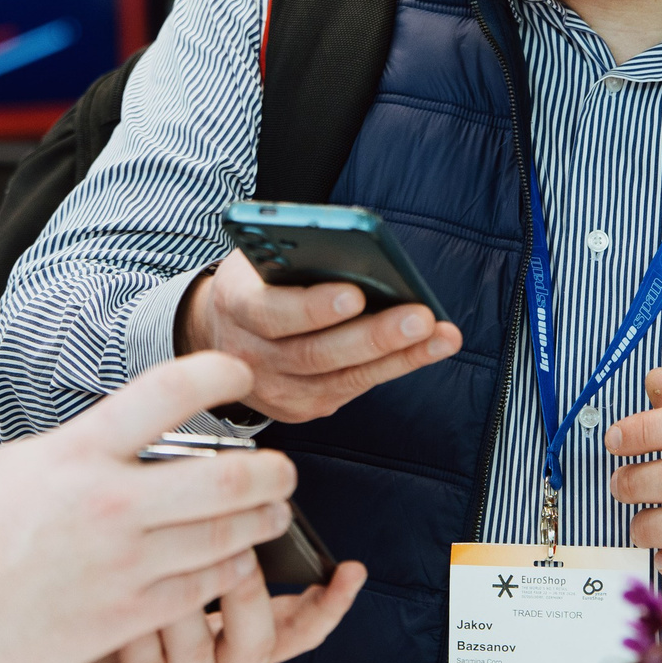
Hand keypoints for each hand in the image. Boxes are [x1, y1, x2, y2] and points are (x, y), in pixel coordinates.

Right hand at [0, 353, 298, 662]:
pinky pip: (203, 588)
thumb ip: (84, 450)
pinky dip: (229, 571)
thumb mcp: (21, 463)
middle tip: (285, 471)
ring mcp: (126, 562)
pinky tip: (234, 564)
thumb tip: (130, 440)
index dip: (218, 373)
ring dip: (262, 523)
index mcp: (80, 450)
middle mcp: (112, 501)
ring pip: (228, 537)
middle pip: (228, 475)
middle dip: (272, 472)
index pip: (170, 390)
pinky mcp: (128, 614)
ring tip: (271, 516)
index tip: (238, 375)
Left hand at [32, 557, 367, 662]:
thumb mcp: (158, 614)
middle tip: (230, 545)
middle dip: (244, 588)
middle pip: (256, 639)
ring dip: (179, 606)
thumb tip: (209, 508)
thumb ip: (189, 574)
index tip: (349, 571)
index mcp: (234, 658)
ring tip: (158, 563)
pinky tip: (120, 611)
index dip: (326, 604)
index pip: (295, 631)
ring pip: (198, 652)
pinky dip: (137, 640)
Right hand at [174, 248, 462, 423]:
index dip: (313, 307)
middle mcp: (249, 356)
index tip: (355, 294)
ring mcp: (274, 390)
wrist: (221, 332)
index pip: (271, 312)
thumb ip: (294, 257)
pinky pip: (351, 389)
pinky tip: (427, 349)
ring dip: (398, 357)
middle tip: (419, 317)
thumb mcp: (261, 257)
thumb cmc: (257, 282)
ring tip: (439, 336)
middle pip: (314, 353)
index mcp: (235, 306)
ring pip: (341, 378)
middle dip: (373, 336)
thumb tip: (359, 253)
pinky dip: (392, 368)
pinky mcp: (299, 409)